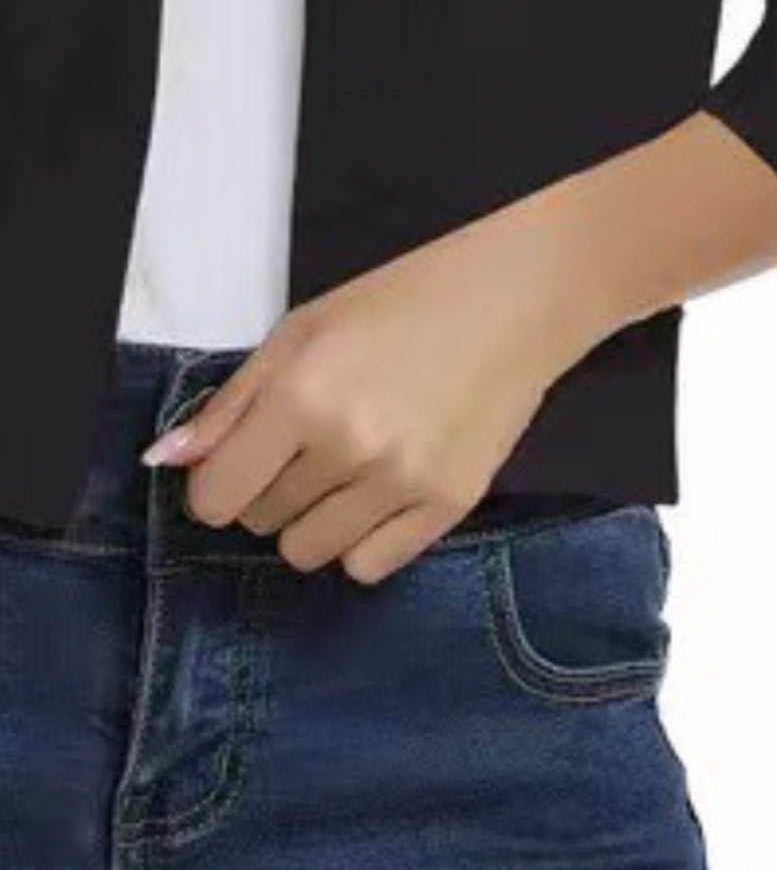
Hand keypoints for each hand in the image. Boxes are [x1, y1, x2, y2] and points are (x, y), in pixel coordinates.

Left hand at [139, 206, 597, 583]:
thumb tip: (167, 462)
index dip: (217, 485)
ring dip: (312, 521)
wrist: (515, 304)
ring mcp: (403, 483)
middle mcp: (350, 447)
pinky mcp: (450, 506)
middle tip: (311, 445)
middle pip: (261, 522)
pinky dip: (361, 541)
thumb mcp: (301, 331)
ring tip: (346, 472)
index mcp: (303, 395)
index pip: (217, 497)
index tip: (241, 463)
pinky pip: (369, 567)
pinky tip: (380, 496)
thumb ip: (232, 403)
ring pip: (309, 552)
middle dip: (269, 490)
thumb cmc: (400, 303)